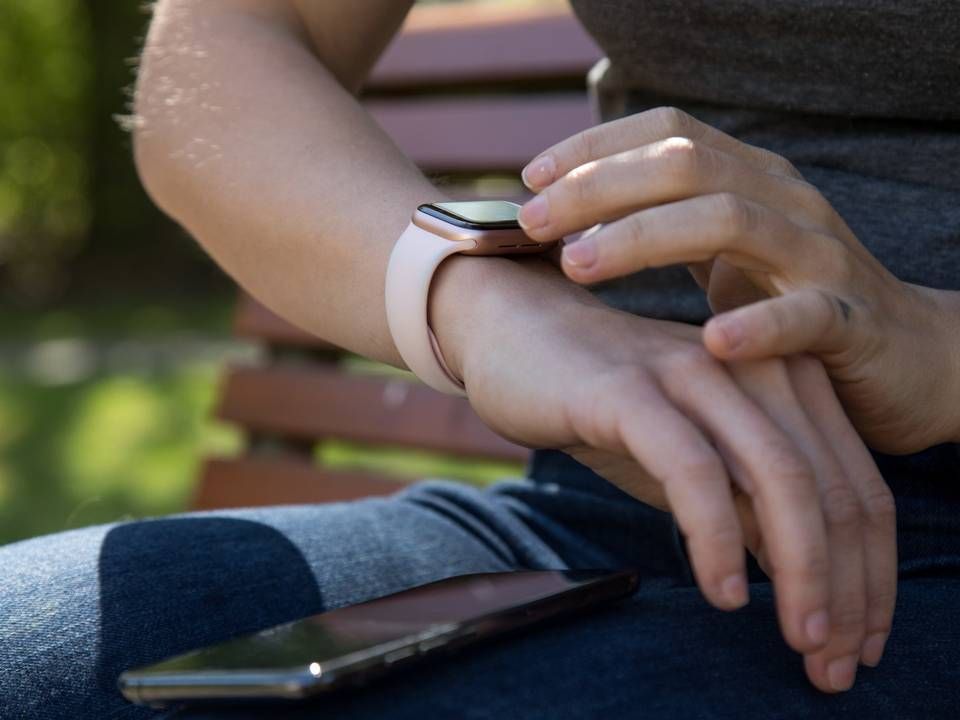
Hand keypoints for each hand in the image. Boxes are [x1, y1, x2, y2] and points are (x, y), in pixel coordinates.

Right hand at [429, 255, 896, 692]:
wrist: (518, 333)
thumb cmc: (611, 402)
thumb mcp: (698, 455)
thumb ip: (752, 500)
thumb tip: (804, 576)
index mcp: (784, 376)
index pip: (856, 485)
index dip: (869, 573)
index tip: (857, 642)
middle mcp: (754, 364)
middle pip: (832, 486)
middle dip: (846, 586)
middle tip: (834, 662)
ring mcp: (692, 372)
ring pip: (779, 475)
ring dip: (802, 570)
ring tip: (799, 636)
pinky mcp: (630, 390)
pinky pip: (692, 469)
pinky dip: (718, 538)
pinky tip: (724, 589)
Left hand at [517, 106, 959, 453]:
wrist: (904, 356)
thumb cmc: (792, 302)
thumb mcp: (725, 256)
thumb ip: (665, 229)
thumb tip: (570, 224)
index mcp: (749, 180)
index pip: (668, 133)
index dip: (594, 147)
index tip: (528, 179)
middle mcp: (784, 201)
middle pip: (685, 167)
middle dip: (597, 189)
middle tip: (532, 222)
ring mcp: (819, 256)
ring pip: (730, 221)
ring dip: (644, 238)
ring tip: (578, 265)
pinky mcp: (849, 321)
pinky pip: (804, 315)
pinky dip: (757, 323)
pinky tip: (708, 339)